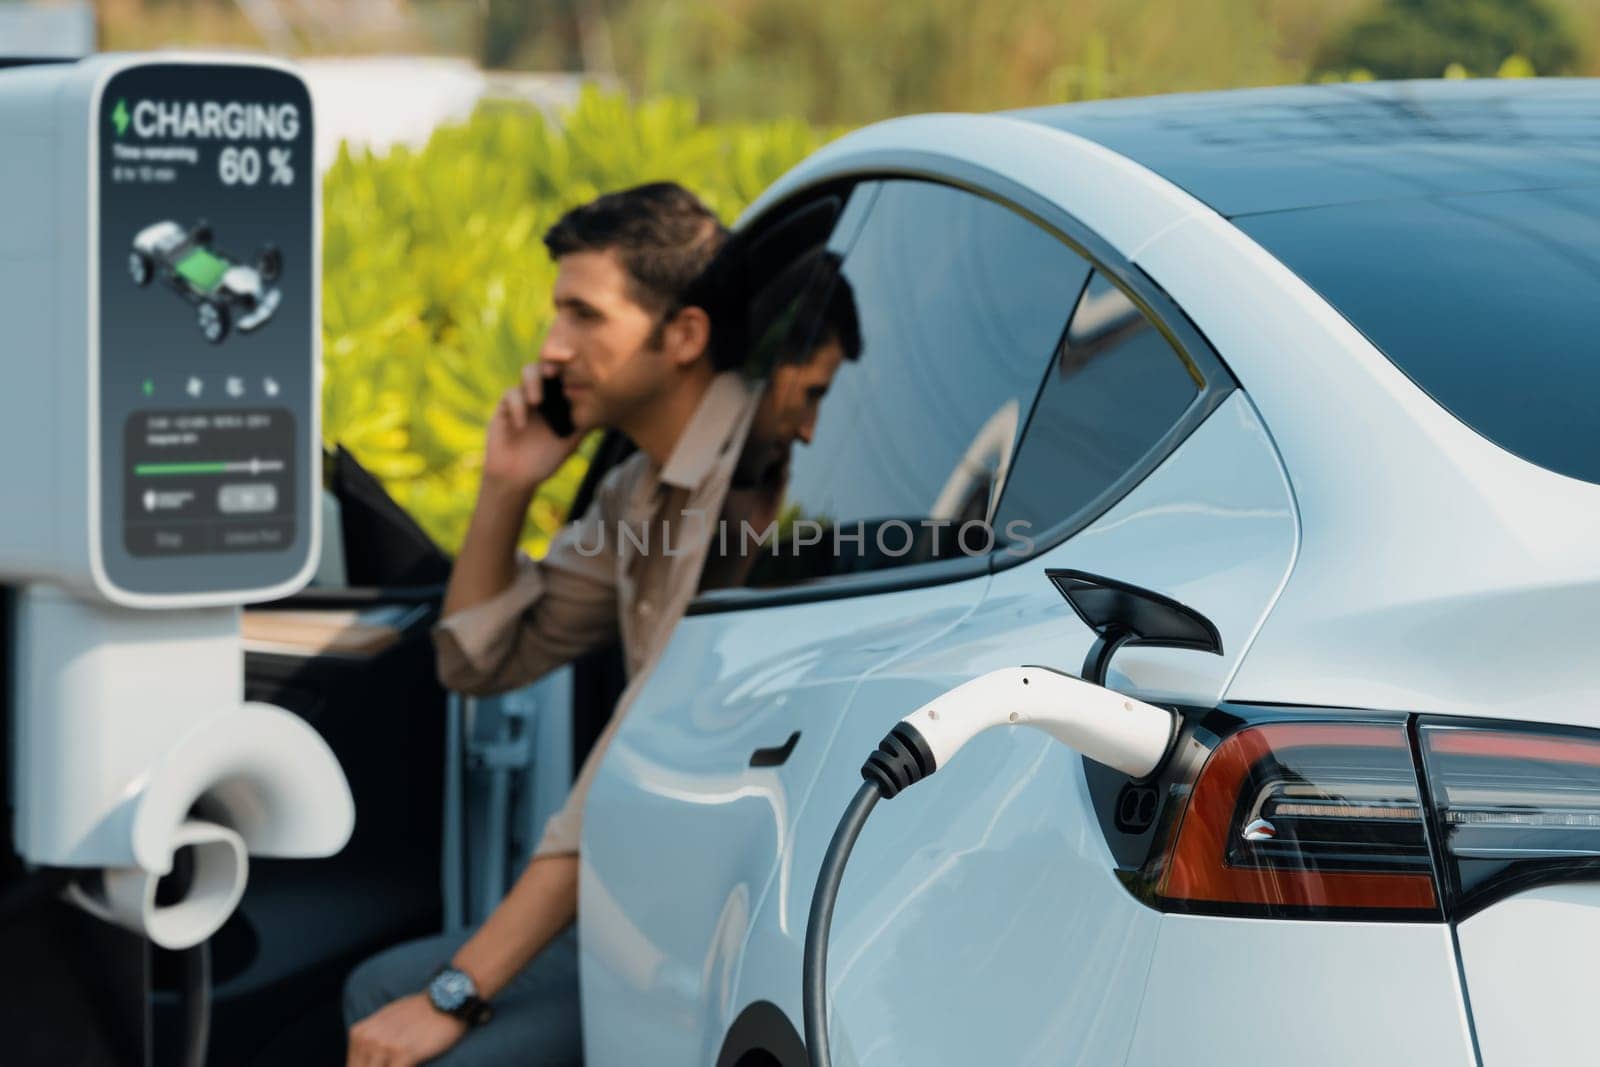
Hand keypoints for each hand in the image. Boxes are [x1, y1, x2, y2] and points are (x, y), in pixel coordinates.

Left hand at [347, 992, 467, 1066]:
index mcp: (360, 1033)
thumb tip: (367, 1062)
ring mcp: (384, 1046)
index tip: (383, 1064)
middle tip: (392, 1063)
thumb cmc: (419, 1012)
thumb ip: (371, 1040)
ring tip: (402, 1062)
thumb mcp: (385, 1021)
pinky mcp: (403, 1053)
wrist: (446, 998)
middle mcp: (367, 1038)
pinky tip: (413, 1065)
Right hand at [481, 364, 580, 492]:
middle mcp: (544, 392)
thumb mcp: (570, 442)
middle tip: (561, 366)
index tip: (581, 359)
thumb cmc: (546, 459)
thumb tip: (605, 409)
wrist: (518, 477)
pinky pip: (510, 396)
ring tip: (538, 402)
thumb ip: (583, 424)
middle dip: (554, 360)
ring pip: (528, 372)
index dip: (574, 364)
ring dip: (534, 382)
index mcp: (561, 398)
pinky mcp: (505, 407)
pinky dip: (517, 408)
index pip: (568, 373)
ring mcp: (524, 397)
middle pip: (548, 364)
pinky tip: (521, 426)